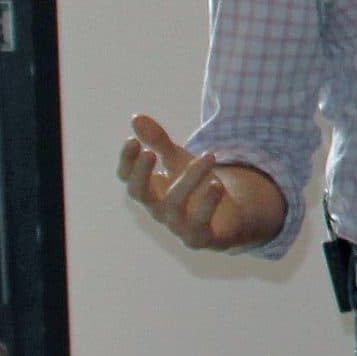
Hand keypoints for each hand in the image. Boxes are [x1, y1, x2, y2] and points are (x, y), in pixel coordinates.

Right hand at [117, 117, 286, 253]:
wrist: (229, 219)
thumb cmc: (196, 188)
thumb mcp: (179, 161)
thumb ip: (159, 142)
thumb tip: (136, 118)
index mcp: (151, 191)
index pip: (128, 178)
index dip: (127, 162)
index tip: (132, 140)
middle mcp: (159, 209)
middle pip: (141, 194)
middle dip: (142, 174)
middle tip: (150, 153)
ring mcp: (177, 225)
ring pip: (175, 204)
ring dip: (191, 179)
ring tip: (208, 156)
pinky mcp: (199, 237)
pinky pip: (199, 224)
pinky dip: (208, 205)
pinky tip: (217, 184)